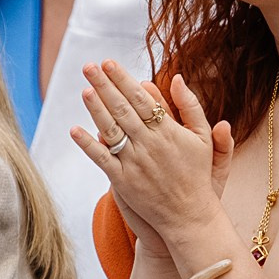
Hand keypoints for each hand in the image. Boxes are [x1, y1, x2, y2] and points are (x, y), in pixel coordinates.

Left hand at [72, 63, 233, 247]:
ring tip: (84, 89)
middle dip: (104, 85)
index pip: (140, 98)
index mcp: (168, 131)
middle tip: (89, 66)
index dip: (123, 79)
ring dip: (95, 109)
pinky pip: (102, 159)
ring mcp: (134, 163)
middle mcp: (149, 144)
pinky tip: (75, 130)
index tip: (108, 62)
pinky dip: (88, 145)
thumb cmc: (198, 175)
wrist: (190, 217)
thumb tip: (177, 77)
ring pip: (110, 130)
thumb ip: (191, 106)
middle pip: (122, 108)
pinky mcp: (123, 182)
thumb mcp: (203, 138)